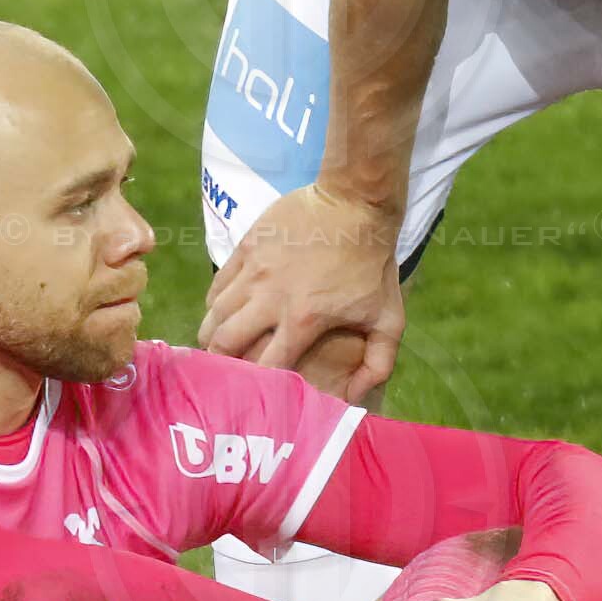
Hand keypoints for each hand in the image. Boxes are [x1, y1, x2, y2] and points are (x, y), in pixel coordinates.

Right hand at [202, 184, 407, 400]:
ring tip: (216, 347)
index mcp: (303, 319)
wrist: (354, 203)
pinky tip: (222, 312)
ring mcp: (254, 271)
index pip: (266, 367)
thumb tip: (357, 397)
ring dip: (212, 335)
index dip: (257, 386)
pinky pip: (218, 285)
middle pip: (225, 342)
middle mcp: (270, 297)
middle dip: (220, 363)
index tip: (256, 395)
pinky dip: (215, 305)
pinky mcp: (246, 247)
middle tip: (223, 373)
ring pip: (215, 314)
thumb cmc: (373, 263)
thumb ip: (378, 363)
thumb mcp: (388, 318)